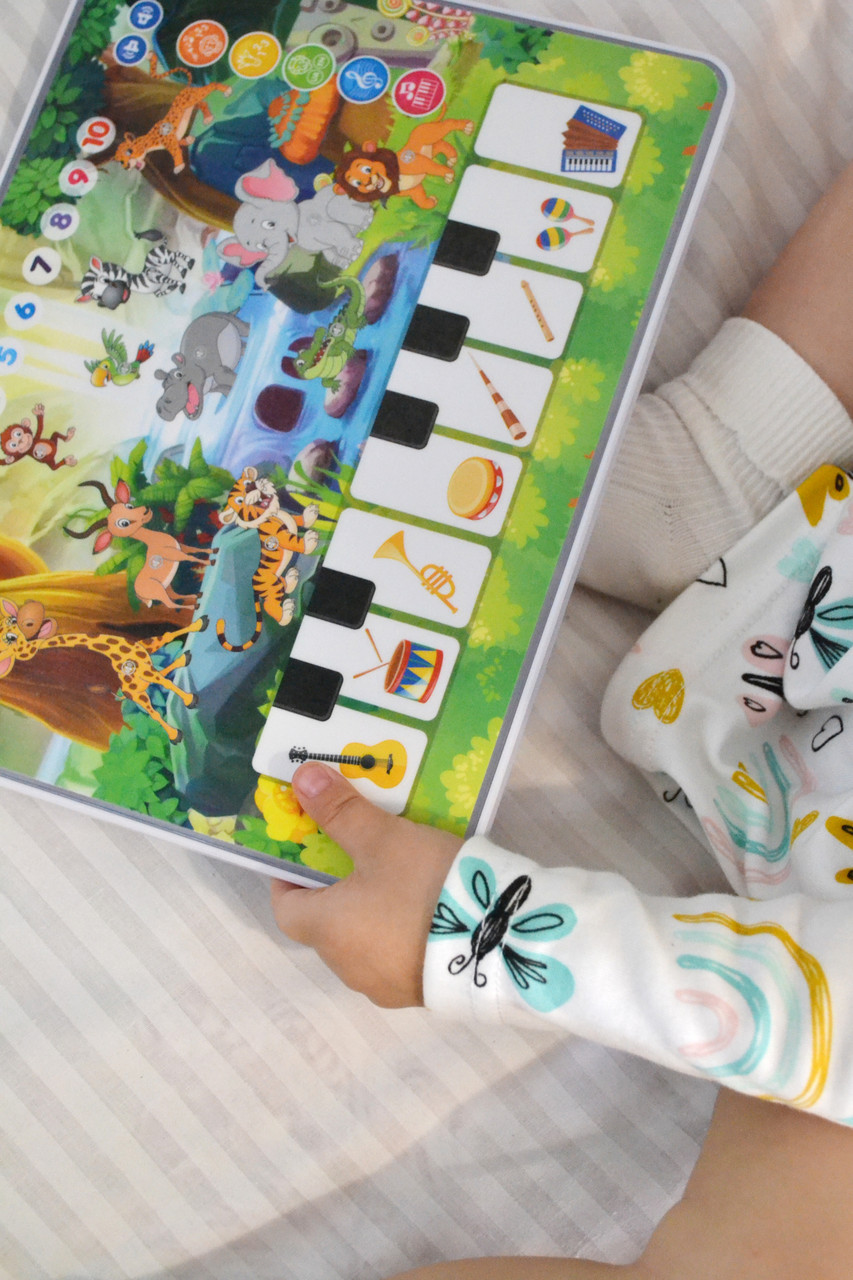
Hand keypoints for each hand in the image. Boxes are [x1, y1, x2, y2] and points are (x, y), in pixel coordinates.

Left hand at [270, 763, 462, 1006]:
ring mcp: (385, 986)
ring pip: (363, 943)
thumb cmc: (425, 888)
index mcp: (328, 929)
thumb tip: (301, 779)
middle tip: (360, 855)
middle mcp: (347, 966)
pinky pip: (398, 958)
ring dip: (371, 915)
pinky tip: (430, 910)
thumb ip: (342, 812)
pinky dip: (401, 935)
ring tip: (401, 880)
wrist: (500, 945)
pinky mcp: (421, 993)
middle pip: (326, 925)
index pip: (286, 909)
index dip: (288, 879)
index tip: (304, 853)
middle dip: (337, 890)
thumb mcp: (384, 840)